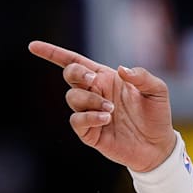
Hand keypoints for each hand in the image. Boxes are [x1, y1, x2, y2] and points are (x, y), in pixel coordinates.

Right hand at [28, 41, 174, 171]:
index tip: (33, 46)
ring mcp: (90, 113)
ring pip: (73, 97)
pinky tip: (105, 119)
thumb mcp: (157, 90)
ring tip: (111, 109)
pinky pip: (77, 121)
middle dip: (77, 74)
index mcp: (106, 79)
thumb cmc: (157, 115)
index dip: (53, 54)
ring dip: (90, 99)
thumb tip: (121, 69)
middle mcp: (95, 93)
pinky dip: (88, 117)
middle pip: (70, 75)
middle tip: (94, 80)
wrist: (158, 145)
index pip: (75, 62)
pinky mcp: (90, 133)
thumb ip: (142, 76)